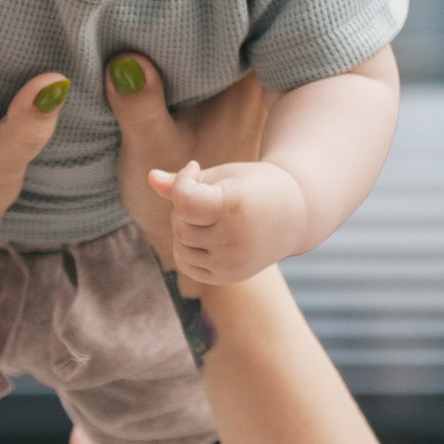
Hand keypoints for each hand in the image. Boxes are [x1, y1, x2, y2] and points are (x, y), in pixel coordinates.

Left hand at [145, 153, 311, 289]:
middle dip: (183, 207)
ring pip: (180, 247)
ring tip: (206, 214)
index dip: (182, 183)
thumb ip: (183, 181)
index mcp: (236, 205)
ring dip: (183, 229)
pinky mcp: (228, 276)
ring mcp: (232, 262)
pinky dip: (185, 249)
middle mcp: (236, 239)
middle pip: (181, 225)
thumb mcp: (222, 175)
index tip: (194, 167)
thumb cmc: (254, 186)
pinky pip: (187, 265)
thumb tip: (149, 177)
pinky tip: (202, 233)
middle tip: (205, 193)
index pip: (185, 202)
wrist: (295, 214)